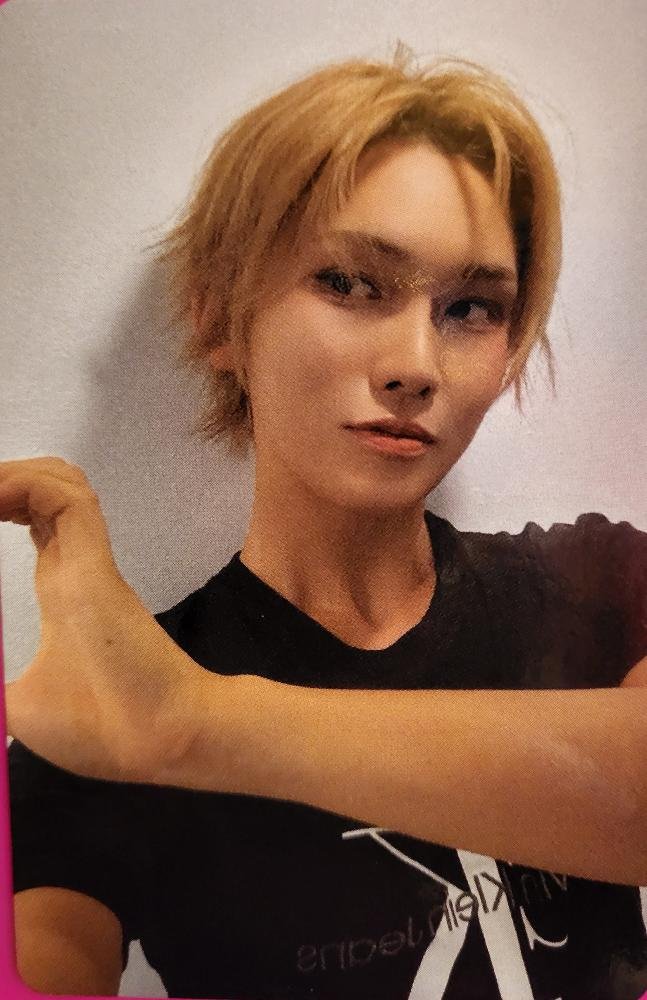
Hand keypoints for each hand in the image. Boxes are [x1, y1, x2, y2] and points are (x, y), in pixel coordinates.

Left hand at [1, 457, 211, 783]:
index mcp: (59, 590)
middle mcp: (72, 566)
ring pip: (58, 481)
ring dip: (14, 476)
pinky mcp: (94, 564)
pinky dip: (25, 486)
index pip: (34, 524)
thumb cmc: (98, 727)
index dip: (5, 504)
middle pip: (44, 492)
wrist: (156, 741)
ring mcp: (85, 560)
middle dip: (6, 483)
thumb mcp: (17, 706)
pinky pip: (64, 499)